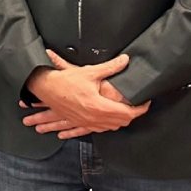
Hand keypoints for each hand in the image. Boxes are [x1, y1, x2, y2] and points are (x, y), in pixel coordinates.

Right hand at [22, 51, 148, 137]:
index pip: (127, 113)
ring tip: (126, 112)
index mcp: (99, 106)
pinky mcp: (80, 122)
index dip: (140, 109)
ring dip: (120, 121)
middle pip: (122, 122)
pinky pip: (98, 129)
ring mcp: (86, 122)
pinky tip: (107, 121)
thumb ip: (110, 67)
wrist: (45, 88)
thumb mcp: (90, 71)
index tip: (145, 103)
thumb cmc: (64, 81)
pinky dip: (106, 125)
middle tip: (138, 106)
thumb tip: (124, 61)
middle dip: (132, 114)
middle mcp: (93, 117)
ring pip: (111, 127)